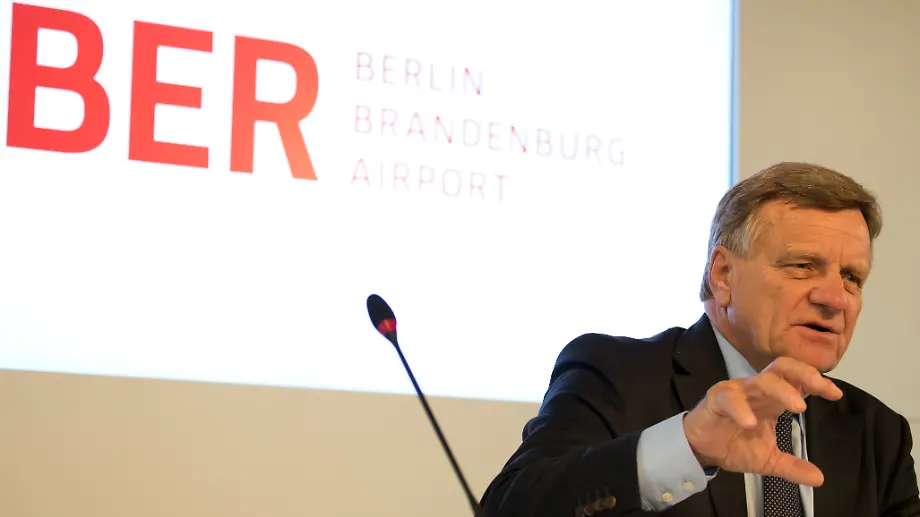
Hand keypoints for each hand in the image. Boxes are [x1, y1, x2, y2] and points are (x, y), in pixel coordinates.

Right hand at [682, 356, 842, 486]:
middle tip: (819, 386)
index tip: (835, 394)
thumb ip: (792, 467)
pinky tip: (750, 422)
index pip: (796, 381)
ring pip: (760, 380)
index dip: (815, 382)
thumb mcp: (768, 460)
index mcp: (771, 400)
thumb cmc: (734, 445)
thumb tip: (819, 478)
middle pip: (781, 368)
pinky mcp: (716, 399)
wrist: (701, 449)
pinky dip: (741, 408)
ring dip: (781, 390)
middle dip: (802, 373)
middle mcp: (756, 390)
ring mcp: (736, 392)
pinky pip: (729, 398)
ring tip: (798, 406)